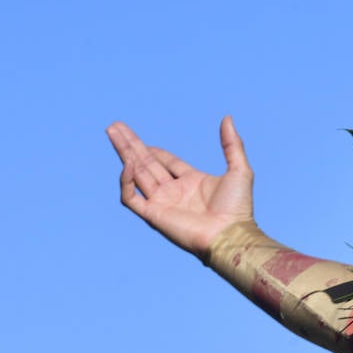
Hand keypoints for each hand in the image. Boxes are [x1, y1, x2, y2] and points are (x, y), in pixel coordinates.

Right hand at [107, 117, 254, 259]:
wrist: (229, 234)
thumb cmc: (237, 207)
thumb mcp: (239, 169)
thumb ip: (232, 144)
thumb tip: (227, 118)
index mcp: (191, 181)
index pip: (166, 162)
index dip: (154, 150)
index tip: (143, 140)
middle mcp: (174, 191)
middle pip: (147, 163)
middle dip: (131, 145)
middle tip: (115, 127)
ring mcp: (161, 202)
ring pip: (135, 174)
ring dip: (124, 153)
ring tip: (112, 132)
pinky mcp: (153, 214)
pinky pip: (130, 197)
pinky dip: (126, 181)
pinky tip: (128, 162)